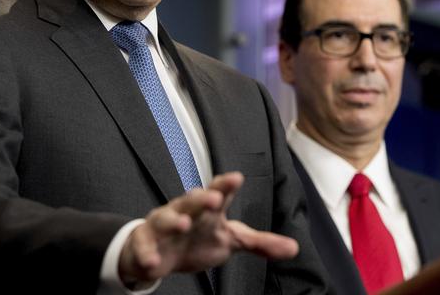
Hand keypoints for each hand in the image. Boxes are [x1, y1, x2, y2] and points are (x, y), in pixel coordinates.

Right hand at [118, 171, 298, 284]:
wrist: (162, 253)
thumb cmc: (199, 239)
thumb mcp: (231, 240)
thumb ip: (260, 243)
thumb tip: (294, 248)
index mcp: (208, 208)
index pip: (218, 192)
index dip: (226, 185)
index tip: (236, 178)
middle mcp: (185, 211)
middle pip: (192, 200)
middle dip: (201, 198)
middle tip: (214, 198)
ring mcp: (163, 225)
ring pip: (166, 218)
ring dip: (174, 221)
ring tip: (184, 225)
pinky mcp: (145, 242)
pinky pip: (145, 246)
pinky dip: (147, 253)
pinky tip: (153, 262)